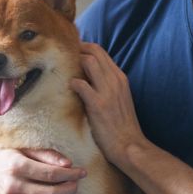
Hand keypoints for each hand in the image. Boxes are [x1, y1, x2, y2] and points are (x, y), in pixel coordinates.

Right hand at [0, 145, 86, 193]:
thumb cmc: (11, 153)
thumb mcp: (27, 148)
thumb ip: (48, 155)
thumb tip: (69, 165)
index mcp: (16, 166)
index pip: (51, 174)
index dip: (70, 174)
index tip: (82, 172)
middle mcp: (12, 186)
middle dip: (70, 188)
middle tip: (77, 182)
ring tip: (71, 192)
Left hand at [70, 42, 146, 164]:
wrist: (129, 145)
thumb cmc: (121, 124)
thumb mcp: (119, 98)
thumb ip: (108, 84)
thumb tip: (89, 76)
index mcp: (120, 77)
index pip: (100, 51)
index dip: (84, 48)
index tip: (71, 52)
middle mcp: (115, 80)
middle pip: (94, 51)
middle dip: (77, 49)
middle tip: (63, 57)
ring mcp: (107, 91)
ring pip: (88, 61)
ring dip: (74, 63)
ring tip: (64, 71)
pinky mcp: (98, 104)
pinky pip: (80, 84)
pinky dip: (72, 83)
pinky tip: (69, 90)